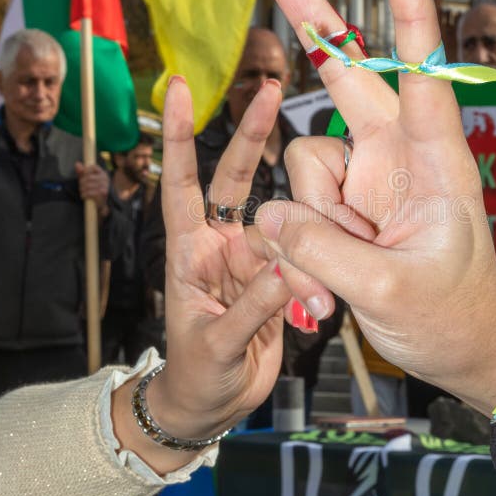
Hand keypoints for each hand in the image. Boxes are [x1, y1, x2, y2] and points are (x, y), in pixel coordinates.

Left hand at [75, 162, 109, 216]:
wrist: (102, 203)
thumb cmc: (94, 189)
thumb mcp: (87, 180)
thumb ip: (82, 172)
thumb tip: (77, 163)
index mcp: (103, 173)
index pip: (94, 167)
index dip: (86, 170)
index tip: (82, 176)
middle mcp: (105, 178)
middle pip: (89, 177)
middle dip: (82, 182)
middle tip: (80, 187)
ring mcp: (105, 186)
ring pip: (88, 185)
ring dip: (82, 189)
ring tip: (82, 192)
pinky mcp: (103, 193)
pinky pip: (90, 192)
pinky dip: (84, 195)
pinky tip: (84, 196)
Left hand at [112, 76, 298, 473]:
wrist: (215, 404)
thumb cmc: (197, 374)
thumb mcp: (216, 344)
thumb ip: (251, 308)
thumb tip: (285, 269)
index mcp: (189, 252)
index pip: (181, 184)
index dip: (179, 137)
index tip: (180, 91)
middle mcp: (219, 244)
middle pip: (236, 179)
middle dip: (250, 135)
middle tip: (269, 91)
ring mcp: (250, 258)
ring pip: (284, 232)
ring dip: (302, 259)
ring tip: (312, 308)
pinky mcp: (276, 277)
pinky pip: (301, 262)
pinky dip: (313, 280)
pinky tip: (316, 310)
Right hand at [255, 0, 495, 443]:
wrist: (456, 349)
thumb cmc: (448, 318)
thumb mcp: (388, 290)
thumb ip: (323, 251)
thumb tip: (269, 214)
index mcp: (434, 165)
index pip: (422, 79)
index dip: (410, 20)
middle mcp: (397, 160)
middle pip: (351, 80)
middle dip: (317, 27)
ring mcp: (365, 183)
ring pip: (304, 166)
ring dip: (309, 229)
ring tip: (336, 285)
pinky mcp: (341, 208)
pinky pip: (295, 206)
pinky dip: (298, 247)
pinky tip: (324, 289)